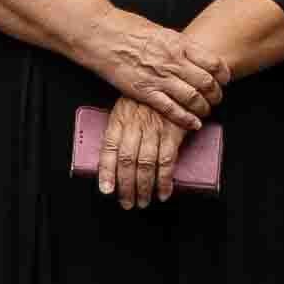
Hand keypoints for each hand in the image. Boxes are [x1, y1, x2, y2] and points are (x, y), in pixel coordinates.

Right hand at [80, 6, 222, 123]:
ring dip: (203, 108)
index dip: (223, 75)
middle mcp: (173, 61)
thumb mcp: (161, 30)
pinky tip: (193, 124)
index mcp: (179, 44)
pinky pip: (171, 109)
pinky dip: (185, 119)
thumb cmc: (127, 28)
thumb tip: (192, 54)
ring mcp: (159, 77)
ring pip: (192, 98)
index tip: (224, 80)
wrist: (101, 34)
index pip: (213, 63)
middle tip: (216, 99)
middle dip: (216, 94)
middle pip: (206, 83)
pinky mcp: (144, 91)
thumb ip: (178, 45)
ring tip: (205, 111)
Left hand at [95, 94, 193, 208]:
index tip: (107, 190)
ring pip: (145, 164)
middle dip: (126, 186)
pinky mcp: (173, 132)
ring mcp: (154, 128)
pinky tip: (163, 192)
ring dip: (144, 187)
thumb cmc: (149, 98)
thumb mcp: (128, 105)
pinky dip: (164, 180)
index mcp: (120, 117)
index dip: (106, 172)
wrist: (176, 81)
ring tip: (143, 201)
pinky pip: (167, 161)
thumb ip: (121, 128)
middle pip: (127, 160)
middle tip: (127, 202)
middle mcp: (135, 124)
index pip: (109, 148)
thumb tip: (112, 160)